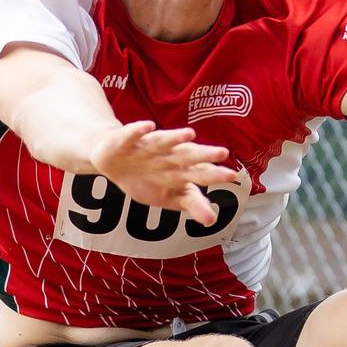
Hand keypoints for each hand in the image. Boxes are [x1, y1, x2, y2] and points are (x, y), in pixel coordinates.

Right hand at [90, 121, 238, 224]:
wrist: (113, 161)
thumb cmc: (149, 178)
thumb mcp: (170, 196)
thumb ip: (192, 204)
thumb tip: (213, 220)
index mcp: (181, 169)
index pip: (201, 173)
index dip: (215, 175)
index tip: (233, 175)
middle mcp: (169, 155)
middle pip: (188, 155)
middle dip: (204, 154)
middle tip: (223, 152)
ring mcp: (149, 146)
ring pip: (164, 141)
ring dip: (176, 138)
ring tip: (190, 135)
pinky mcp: (128, 140)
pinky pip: (134, 134)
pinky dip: (140, 130)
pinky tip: (149, 126)